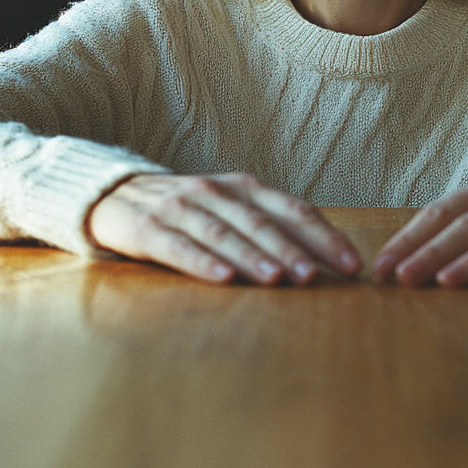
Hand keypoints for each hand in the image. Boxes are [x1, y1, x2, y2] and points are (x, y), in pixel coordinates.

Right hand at [88, 173, 361, 285]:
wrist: (116, 194)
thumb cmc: (189, 211)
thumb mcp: (231, 209)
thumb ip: (270, 227)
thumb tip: (323, 261)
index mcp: (245, 188)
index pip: (292, 209)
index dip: (324, 235)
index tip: (351, 263)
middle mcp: (217, 193)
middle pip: (261, 222)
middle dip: (292, 249)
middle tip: (318, 276)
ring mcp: (181, 208)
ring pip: (224, 232)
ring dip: (253, 256)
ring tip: (278, 279)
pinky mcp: (149, 228)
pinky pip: (179, 247)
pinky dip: (203, 262)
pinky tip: (223, 278)